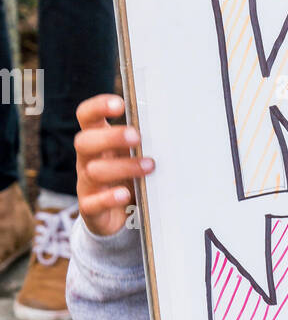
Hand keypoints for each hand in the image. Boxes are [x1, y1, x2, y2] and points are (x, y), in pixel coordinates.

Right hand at [75, 94, 154, 236]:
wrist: (117, 215)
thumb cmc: (128, 175)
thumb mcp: (133, 154)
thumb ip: (142, 140)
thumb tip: (171, 123)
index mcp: (97, 140)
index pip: (86, 116)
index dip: (98, 107)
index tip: (119, 104)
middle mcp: (87, 159)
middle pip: (85, 141)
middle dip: (111, 137)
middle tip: (136, 136)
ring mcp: (87, 183)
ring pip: (94, 171)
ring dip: (123, 167)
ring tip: (149, 166)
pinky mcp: (91, 208)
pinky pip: (93, 203)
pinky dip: (110, 198)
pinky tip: (125, 194)